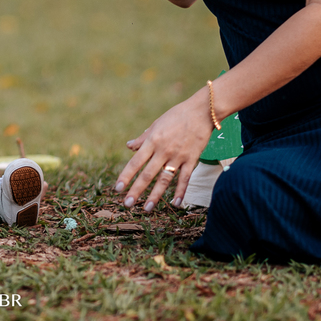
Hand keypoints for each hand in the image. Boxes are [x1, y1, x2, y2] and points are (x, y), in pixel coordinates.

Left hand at [113, 88, 213, 211]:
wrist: (202, 112)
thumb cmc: (177, 116)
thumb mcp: (156, 124)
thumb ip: (143, 138)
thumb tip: (128, 146)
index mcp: (153, 141)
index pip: (136, 162)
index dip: (126, 176)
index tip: (118, 188)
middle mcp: (163, 150)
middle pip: (147, 174)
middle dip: (136, 190)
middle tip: (127, 204)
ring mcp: (178, 156)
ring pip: (164, 179)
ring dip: (155, 195)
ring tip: (147, 208)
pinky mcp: (192, 159)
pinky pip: (185, 178)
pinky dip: (180, 191)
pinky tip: (175, 203)